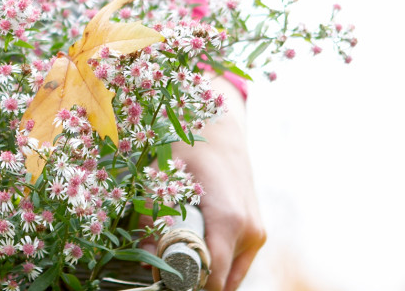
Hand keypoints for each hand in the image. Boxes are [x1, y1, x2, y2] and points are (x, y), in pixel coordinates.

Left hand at [170, 76, 265, 290]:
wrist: (220, 130)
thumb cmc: (187, 149)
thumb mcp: (162, 180)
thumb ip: (152, 220)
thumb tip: (147, 259)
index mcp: (229, 220)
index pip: (214, 278)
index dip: (188, 285)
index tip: (164, 281)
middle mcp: (250, 231)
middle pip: (221, 281)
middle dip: (192, 280)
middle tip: (162, 271)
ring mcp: (257, 233)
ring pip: (230, 274)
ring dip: (204, 272)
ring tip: (173, 256)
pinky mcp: (257, 231)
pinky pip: (236, 261)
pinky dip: (215, 262)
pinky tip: (190, 249)